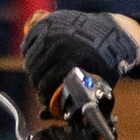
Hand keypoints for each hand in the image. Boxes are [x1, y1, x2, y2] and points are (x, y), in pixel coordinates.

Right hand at [22, 10, 139, 107]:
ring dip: (32, 70)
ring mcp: (52, 31)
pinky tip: (37, 60)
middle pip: (36, 71)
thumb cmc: (106, 62)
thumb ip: (75, 102)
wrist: (111, 33)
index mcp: (72, 59)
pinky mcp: (46, 23)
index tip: (45, 99)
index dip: (44, 95)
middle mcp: (59, 43)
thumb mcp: (98, 84)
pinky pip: (28, 42)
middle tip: (42, 89)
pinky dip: (29, 53)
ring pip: (30, 58)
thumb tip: (46, 116)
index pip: (47, 83)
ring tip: (40, 76)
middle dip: (38, 84)